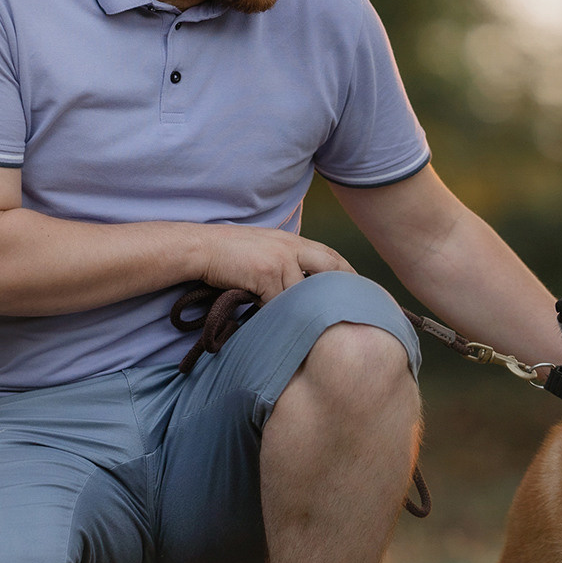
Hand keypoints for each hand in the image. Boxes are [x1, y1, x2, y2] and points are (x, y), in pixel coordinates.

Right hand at [197, 224, 354, 300]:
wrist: (201, 247)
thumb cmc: (230, 252)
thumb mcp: (266, 248)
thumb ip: (287, 259)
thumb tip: (304, 285)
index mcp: (293, 240)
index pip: (331, 255)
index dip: (348, 272)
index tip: (360, 288)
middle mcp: (291, 247)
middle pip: (330, 269)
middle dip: (343, 289)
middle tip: (353, 309)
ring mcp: (281, 260)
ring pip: (304, 292)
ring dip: (304, 308)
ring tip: (309, 321)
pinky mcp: (267, 274)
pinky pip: (280, 301)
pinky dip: (277, 311)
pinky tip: (272, 314)